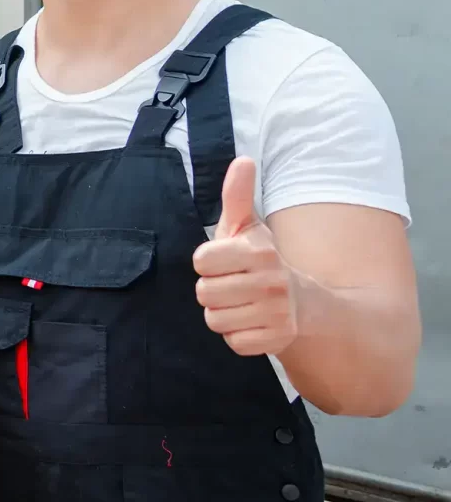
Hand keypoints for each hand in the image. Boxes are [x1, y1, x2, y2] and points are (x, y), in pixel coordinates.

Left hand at [193, 157, 298, 356]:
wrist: (301, 302)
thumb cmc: (260, 260)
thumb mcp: (247, 226)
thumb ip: (237, 195)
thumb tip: (242, 159)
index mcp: (258, 251)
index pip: (201, 261)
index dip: (207, 263)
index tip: (224, 262)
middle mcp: (270, 281)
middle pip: (204, 293)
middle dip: (212, 290)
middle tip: (233, 285)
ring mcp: (275, 313)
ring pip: (215, 319)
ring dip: (222, 313)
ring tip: (241, 303)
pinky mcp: (276, 339)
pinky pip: (232, 342)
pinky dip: (236, 334)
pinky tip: (250, 321)